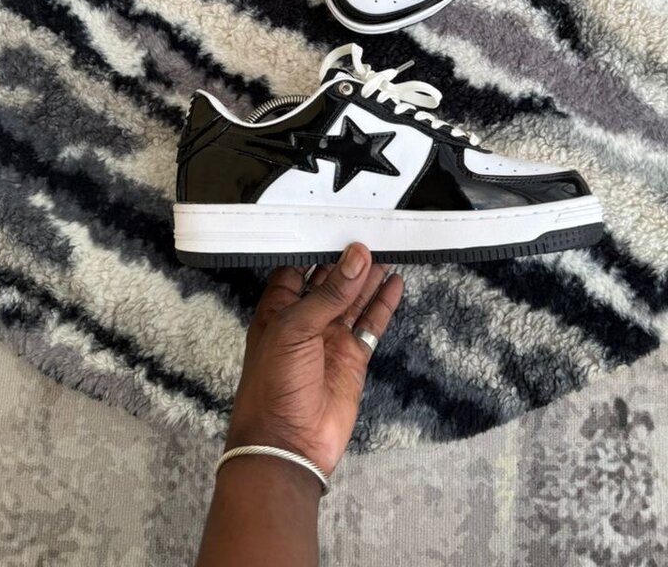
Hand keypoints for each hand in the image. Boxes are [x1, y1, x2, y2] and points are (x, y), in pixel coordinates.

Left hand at [225, 243, 403, 475]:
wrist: (288, 444)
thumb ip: (329, 292)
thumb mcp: (296, 329)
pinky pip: (370, 323)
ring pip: (354, 298)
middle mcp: (304, 320)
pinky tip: (394, 282)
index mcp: (278, 309)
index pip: (298, 268)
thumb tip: (356, 256)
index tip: (338, 224)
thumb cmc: (273, 386)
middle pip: (330, 280)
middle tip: (370, 231)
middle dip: (348, 258)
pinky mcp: (352, 357)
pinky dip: (383, 303)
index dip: (317, 247)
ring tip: (388, 248)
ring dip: (369, 276)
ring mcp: (330, 338)